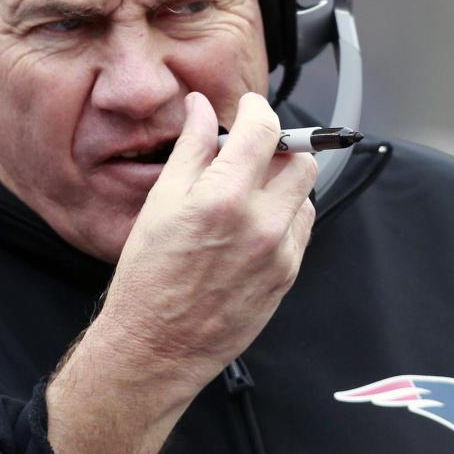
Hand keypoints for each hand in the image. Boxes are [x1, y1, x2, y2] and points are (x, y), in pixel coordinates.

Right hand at [104, 90, 316, 378]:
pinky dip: (284, 215)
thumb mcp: (159, 203)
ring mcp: (280, 252)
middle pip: (299, 159)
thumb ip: (190, 149)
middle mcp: (260, 223)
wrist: (156, 344)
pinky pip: (301, 229)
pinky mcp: (288, 275)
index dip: (257, 109)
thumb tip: (202, 110)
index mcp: (223, 197)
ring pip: (305, 193)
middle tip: (247, 152)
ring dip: (282, 182)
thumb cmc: (148, 278)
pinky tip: (251, 224)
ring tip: (246, 192)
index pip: (264, 130)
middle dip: (276, 146)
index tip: (248, 108)